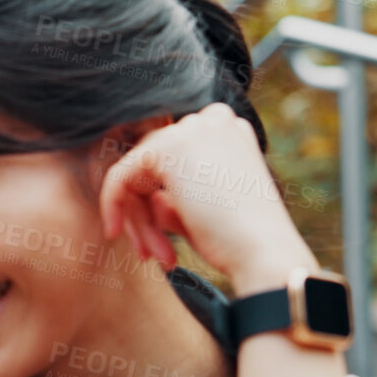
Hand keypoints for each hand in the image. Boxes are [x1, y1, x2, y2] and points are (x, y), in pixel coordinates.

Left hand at [98, 104, 317, 295]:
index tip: (160, 243)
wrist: (262, 251)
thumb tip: (149, 197)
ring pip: (135, 173)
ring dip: (140, 220)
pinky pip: (119, 177)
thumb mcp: (204, 209)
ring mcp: (190, 130)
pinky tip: (114, 231)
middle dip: (145, 214)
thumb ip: (174, 196)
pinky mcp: (166, 148)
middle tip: (152, 254)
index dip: (159, 202)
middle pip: (151, 165)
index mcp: (228, 131)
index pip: (172, 160)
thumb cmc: (240, 239)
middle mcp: (212, 121)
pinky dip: (113, 206)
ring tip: (155, 256)